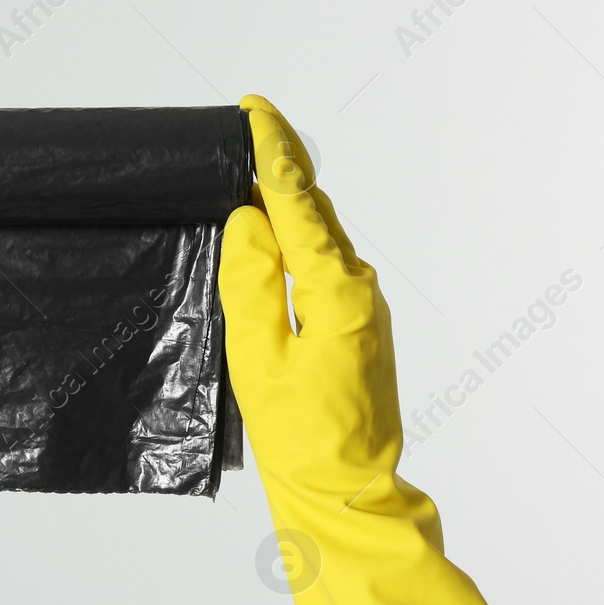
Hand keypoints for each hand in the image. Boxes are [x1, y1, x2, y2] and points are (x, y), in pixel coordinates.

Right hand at [220, 94, 547, 604]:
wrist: (346, 495)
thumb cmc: (300, 438)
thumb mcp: (259, 357)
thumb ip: (252, 281)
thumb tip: (250, 220)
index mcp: (336, 289)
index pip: (299, 201)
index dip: (274, 150)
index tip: (253, 109)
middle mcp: (359, 287)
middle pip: (313, 210)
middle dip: (278, 168)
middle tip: (240, 131)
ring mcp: (363, 307)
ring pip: (318, 238)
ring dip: (284, 205)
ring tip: (244, 174)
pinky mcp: (357, 327)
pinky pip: (321, 266)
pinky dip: (294, 241)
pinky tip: (268, 237)